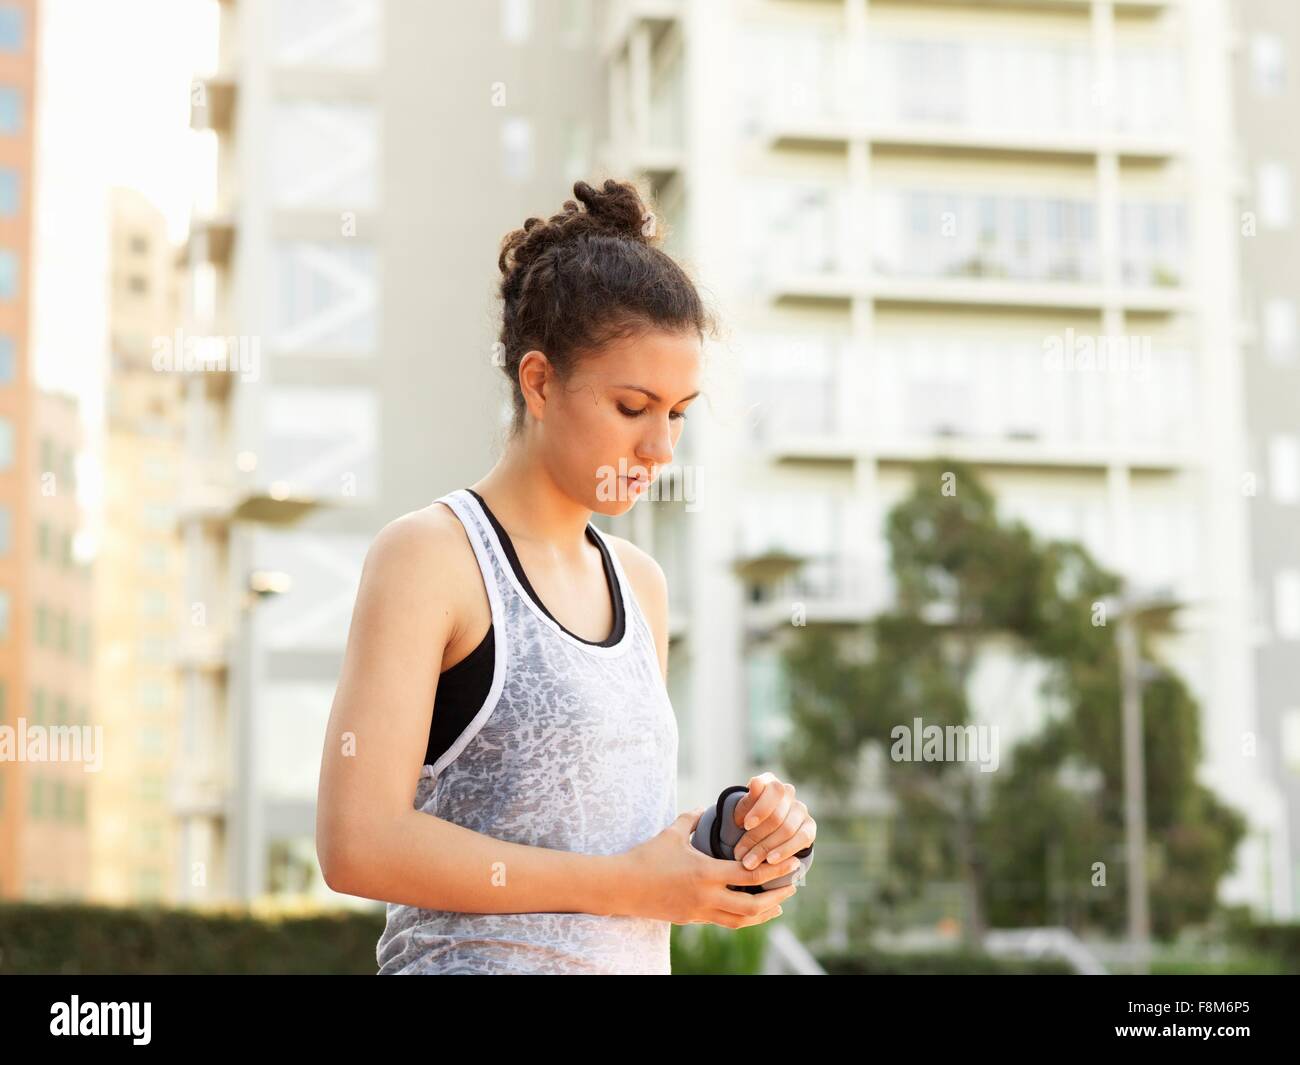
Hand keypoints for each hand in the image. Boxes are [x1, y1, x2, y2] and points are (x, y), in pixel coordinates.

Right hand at [615, 806, 801, 928]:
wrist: (621, 886)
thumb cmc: (646, 856)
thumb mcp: (672, 833)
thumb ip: (691, 818)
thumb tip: (704, 807)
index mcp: (706, 873)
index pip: (749, 874)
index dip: (774, 870)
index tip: (792, 864)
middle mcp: (706, 897)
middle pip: (751, 905)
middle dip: (775, 898)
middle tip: (791, 888)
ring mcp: (698, 912)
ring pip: (739, 920)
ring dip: (761, 914)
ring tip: (777, 906)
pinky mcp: (690, 920)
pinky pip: (722, 921)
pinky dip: (740, 917)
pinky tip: (748, 910)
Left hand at [731, 773, 816, 872]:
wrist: (762, 830)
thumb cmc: (748, 817)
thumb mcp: (742, 810)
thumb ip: (747, 801)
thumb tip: (756, 783)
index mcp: (770, 782)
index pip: (771, 790)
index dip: (760, 808)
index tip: (746, 825)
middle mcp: (788, 792)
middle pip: (776, 816)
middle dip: (756, 837)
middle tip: (740, 854)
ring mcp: (800, 809)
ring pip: (787, 829)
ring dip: (767, 848)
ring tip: (750, 863)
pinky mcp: (810, 826)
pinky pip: (802, 839)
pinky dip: (784, 851)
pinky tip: (771, 861)